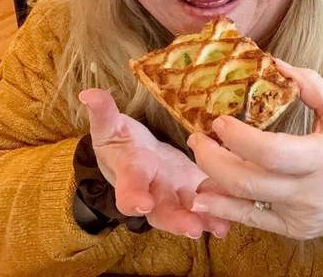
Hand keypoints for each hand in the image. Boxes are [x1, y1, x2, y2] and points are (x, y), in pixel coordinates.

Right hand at [79, 88, 230, 238]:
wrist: (135, 156)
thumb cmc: (121, 142)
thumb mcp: (110, 127)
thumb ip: (103, 113)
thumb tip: (88, 93)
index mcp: (131, 172)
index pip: (128, 186)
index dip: (133, 196)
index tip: (140, 204)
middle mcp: (152, 191)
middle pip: (162, 211)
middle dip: (177, 220)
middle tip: (193, 229)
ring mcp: (174, 194)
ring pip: (188, 212)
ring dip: (205, 219)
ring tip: (221, 227)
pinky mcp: (194, 189)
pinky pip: (207, 202)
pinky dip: (220, 208)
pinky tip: (234, 217)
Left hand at [187, 59, 322, 240]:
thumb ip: (309, 84)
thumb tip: (272, 62)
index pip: (271, 151)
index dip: (238, 137)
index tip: (218, 120)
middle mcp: (310, 191)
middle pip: (248, 180)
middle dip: (212, 157)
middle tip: (197, 136)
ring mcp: (300, 215)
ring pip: (244, 202)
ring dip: (211, 180)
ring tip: (198, 157)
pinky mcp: (294, 230)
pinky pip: (251, 221)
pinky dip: (222, 209)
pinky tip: (202, 196)